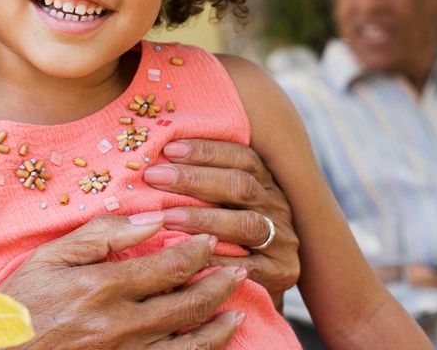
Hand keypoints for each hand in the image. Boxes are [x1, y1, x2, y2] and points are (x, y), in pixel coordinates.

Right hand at [0, 214, 247, 348]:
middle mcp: (120, 324)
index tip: (208, 240)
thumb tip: (150, 220)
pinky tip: (213, 343)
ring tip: (238, 307)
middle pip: (189, 302)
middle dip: (220, 283)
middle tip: (237, 268)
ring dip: (220, 322)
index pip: (168, 265)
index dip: (196, 251)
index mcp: (102, 286)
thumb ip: (101, 235)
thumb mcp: (50, 257)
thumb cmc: (21, 304)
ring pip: (191, 342)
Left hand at [142, 139, 299, 297]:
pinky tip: (189, 255)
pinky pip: (249, 266)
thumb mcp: (221, 203)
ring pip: (247, 223)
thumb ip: (200, 183)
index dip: (207, 151)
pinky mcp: (281, 274)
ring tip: (166, 216)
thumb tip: (153, 160)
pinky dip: (217, 259)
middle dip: (194, 179)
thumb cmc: (226, 237)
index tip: (169, 149)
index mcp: (265, 183)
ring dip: (203, 218)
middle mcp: (277, 208)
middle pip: (241, 185)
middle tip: (155, 176)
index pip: (242, 157)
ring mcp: (282, 242)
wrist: (256, 287)